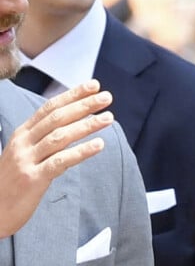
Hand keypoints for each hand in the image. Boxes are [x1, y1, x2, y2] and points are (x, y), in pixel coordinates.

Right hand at [0, 79, 113, 237]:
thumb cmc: (14, 180)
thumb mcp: (25, 152)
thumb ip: (46, 136)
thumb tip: (77, 118)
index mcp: (23, 133)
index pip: (50, 107)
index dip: (73, 94)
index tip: (94, 85)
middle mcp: (23, 143)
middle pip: (57, 118)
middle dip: (84, 105)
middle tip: (107, 97)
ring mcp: (26, 161)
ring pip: (60, 137)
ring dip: (87, 125)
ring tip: (109, 118)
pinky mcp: (32, 180)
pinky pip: (60, 162)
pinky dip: (81, 152)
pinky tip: (99, 145)